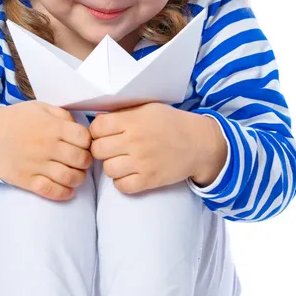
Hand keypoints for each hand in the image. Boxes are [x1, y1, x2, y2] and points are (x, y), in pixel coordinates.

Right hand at [0, 101, 93, 201]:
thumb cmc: (16, 119)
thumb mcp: (40, 107)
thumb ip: (62, 114)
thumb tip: (79, 127)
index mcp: (53, 127)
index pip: (84, 138)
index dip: (89, 142)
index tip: (84, 144)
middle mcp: (47, 146)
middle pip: (80, 159)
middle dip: (86, 162)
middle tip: (82, 161)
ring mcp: (37, 165)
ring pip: (69, 177)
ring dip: (78, 179)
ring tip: (76, 175)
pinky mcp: (26, 180)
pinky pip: (51, 191)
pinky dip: (64, 193)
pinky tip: (68, 190)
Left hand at [89, 102, 217, 193]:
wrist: (198, 143)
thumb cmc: (172, 123)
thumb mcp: (148, 109)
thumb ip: (123, 113)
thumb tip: (98, 119)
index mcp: (132, 121)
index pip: (97, 127)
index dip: (96, 131)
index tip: (104, 133)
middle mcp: (134, 141)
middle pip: (97, 150)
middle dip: (101, 149)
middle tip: (111, 149)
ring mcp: (141, 162)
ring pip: (107, 169)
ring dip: (112, 166)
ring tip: (122, 161)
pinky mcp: (149, 179)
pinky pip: (122, 186)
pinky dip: (122, 182)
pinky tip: (129, 174)